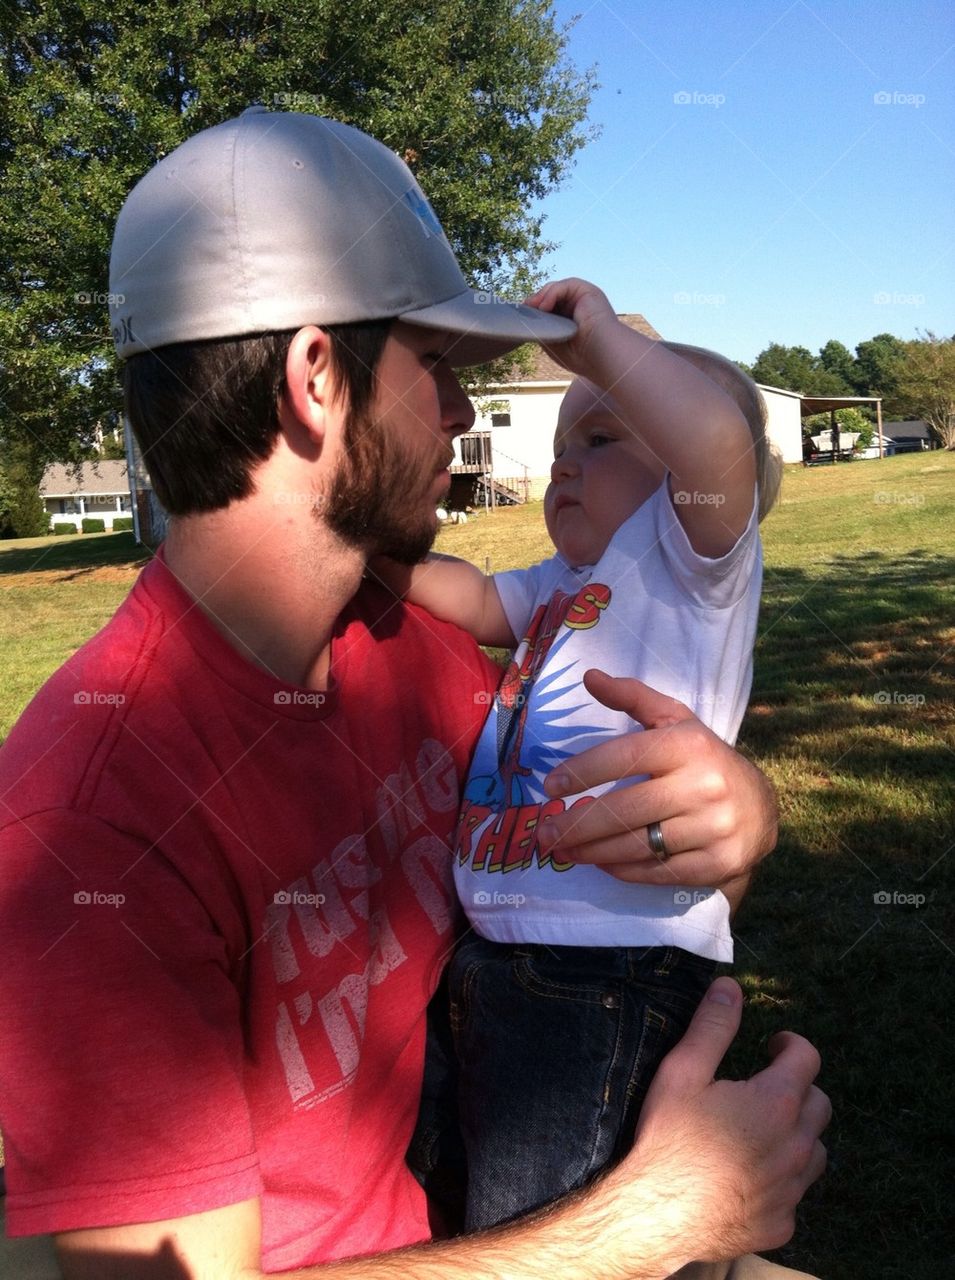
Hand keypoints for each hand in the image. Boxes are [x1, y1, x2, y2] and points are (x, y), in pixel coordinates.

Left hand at [523, 278, 621, 377]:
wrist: (602, 356)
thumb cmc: (583, 357)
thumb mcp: (554, 344)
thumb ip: (542, 329)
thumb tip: (527, 318)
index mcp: (573, 319)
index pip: (550, 308)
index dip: (536, 310)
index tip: (523, 317)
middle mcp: (579, 306)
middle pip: (550, 296)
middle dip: (536, 302)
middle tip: (524, 311)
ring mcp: (583, 297)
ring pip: (555, 289)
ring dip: (540, 297)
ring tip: (533, 309)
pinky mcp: (587, 290)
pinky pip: (563, 286)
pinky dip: (550, 294)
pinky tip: (544, 307)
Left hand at [538, 670, 777, 886]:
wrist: (760, 808)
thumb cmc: (704, 759)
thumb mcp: (675, 720)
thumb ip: (632, 697)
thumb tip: (589, 676)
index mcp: (689, 746)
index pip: (625, 757)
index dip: (583, 771)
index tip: (550, 786)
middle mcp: (705, 786)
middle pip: (626, 809)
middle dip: (577, 823)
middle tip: (545, 833)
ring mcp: (714, 828)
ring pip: (638, 844)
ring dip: (592, 851)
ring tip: (564, 849)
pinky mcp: (718, 864)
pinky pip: (658, 871)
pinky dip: (623, 870)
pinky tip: (600, 863)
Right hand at [607, 978, 828, 1265]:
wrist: (656, 1214)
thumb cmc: (668, 1136)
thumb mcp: (683, 1071)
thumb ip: (712, 1027)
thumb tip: (730, 987)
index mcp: (777, 1102)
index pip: (807, 1058)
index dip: (790, 1045)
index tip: (771, 1046)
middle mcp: (796, 1146)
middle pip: (820, 1104)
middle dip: (797, 1088)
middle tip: (763, 1088)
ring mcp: (792, 1190)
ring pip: (815, 1151)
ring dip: (796, 1135)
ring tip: (760, 1132)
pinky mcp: (782, 1224)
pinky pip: (794, 1194)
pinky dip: (781, 1180)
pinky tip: (748, 1177)